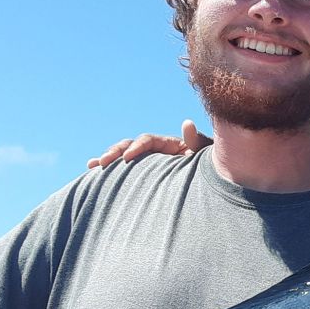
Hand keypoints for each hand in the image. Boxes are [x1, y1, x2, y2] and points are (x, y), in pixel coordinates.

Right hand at [86, 119, 213, 168]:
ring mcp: (151, 164)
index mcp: (170, 144)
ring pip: (125, 158)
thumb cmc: (214, 168)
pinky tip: (93, 176)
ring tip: (92, 166)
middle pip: (131, 146)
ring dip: (108, 160)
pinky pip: (127, 172)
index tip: (128, 158)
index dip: (137, 147)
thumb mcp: (207, 155)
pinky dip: (111, 172)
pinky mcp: (147, 176)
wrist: (217, 184)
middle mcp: (158, 152)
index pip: (148, 141)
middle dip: (115, 152)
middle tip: (102, 162)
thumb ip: (197, 142)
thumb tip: (187, 123)